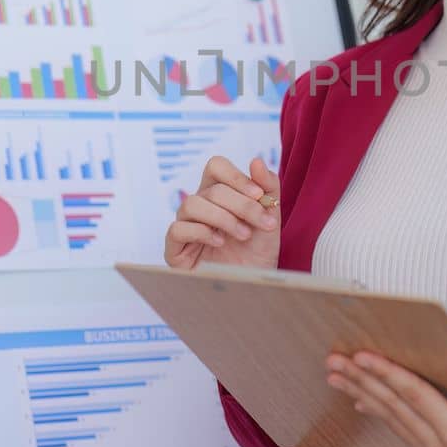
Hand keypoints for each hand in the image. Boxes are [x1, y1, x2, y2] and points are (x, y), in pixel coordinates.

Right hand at [164, 155, 280, 270]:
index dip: (236, 176)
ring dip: (223, 218)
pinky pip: (178, 229)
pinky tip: (220, 243)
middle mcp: (200, 206)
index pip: (216, 167)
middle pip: (212, 189)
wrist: (254, 286)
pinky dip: (202, 232)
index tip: (259, 195)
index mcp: (219, 193)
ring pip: (191, 204)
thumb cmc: (258, 252)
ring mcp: (186, 225)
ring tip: (244, 235)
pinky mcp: (175, 248)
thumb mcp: (271, 218)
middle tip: (263, 223)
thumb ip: (268, 188)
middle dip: (242, 205)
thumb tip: (257, 160)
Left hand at [325, 341, 446, 446]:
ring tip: (338, 377)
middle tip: (333, 362)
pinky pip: (403, 433)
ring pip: (393, 422)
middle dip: (361, 382)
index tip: (362, 355)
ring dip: (364, 396)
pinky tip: (364, 401)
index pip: (415, 396)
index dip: (387, 373)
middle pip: (394, 408)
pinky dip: (382, 414)